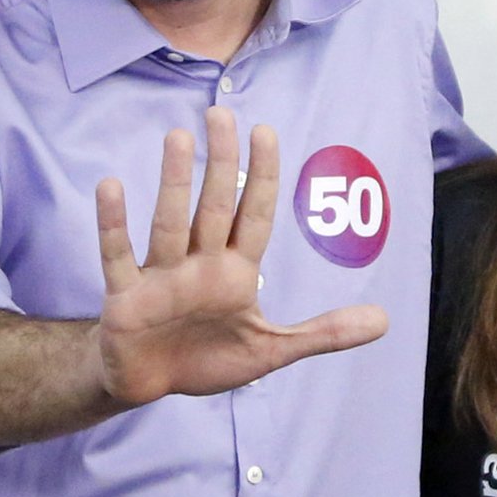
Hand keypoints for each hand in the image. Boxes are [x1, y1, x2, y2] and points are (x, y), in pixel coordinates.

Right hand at [89, 109, 385, 408]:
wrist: (148, 383)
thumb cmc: (208, 357)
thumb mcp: (272, 350)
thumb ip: (325, 334)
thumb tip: (386, 321)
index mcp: (235, 272)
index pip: (254, 215)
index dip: (262, 176)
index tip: (266, 131)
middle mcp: (199, 265)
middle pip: (213, 207)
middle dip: (220, 162)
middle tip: (220, 114)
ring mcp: (161, 278)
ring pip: (170, 223)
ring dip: (175, 182)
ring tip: (178, 138)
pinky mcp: (125, 297)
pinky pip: (118, 256)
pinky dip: (114, 224)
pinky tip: (111, 186)